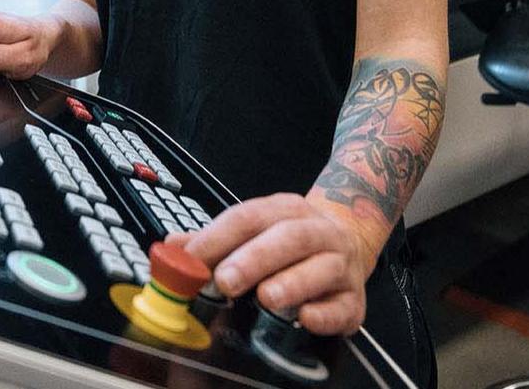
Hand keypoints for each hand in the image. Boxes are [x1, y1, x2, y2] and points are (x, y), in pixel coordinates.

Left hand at [175, 193, 377, 336]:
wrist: (352, 240)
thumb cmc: (292, 241)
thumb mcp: (256, 229)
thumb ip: (214, 240)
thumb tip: (172, 247)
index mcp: (286, 210)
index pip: (249, 217)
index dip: (218, 238)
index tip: (192, 259)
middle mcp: (318, 232)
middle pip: (288, 238)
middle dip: (254, 259)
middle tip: (225, 280)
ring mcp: (340, 264)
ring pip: (321, 268)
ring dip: (292, 283)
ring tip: (266, 297)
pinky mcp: (355, 299)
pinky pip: (344, 307)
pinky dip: (325, 314)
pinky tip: (306, 318)